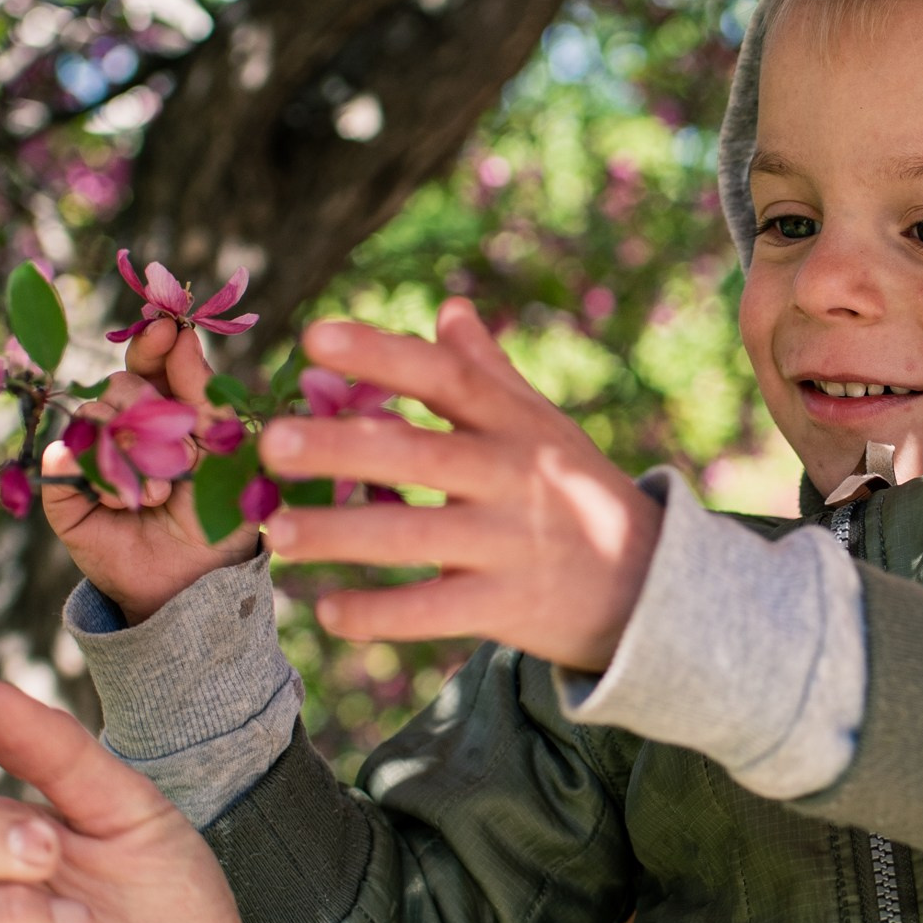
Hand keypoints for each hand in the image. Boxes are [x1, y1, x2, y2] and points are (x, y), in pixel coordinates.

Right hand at [42, 316, 257, 624]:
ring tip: (159, 494)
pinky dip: (94, 477)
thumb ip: (203, 393)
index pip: (151, 362)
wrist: (195, 584)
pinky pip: (63, 460)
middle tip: (183, 457)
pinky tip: (121, 503)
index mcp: (167, 411)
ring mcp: (91, 457)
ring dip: (131, 454)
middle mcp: (125, 428)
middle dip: (154, 413)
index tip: (165, 329)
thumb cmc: (219, 517)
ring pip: (92, 417)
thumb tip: (179, 333)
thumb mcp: (225, 451)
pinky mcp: (64, 491)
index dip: (154, 343)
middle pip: (121, 383)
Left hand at [259, 298, 661, 670]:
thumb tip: (448, 307)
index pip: (445, 378)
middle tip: (272, 442)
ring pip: (413, 537)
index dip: (382, 354)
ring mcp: (511, 544)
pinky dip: (380, 614)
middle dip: (340, 446)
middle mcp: (514, 478)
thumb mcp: (543, 426)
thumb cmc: (576, 491)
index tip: (316, 337)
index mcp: (515, 424)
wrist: (651, 584)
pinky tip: (328, 612)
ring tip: (276, 534)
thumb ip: (489, 372)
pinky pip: (433, 612)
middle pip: (416, 455)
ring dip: (340, 534)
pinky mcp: (508, 607)